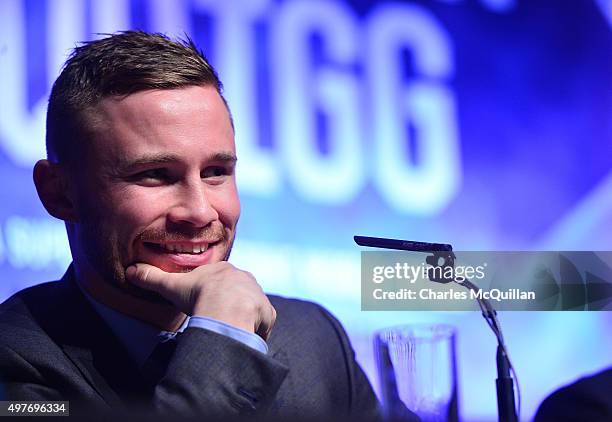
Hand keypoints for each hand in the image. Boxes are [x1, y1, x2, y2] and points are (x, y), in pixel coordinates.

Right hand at [125, 262, 275, 339]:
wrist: (226, 307)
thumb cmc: (199, 294)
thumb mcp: (170, 285)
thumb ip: (151, 278)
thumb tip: (130, 270)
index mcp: (223, 271)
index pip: (219, 281)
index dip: (211, 292)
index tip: (204, 304)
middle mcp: (244, 279)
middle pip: (237, 293)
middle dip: (228, 305)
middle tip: (216, 319)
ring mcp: (258, 295)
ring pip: (250, 307)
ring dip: (242, 318)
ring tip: (228, 331)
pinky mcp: (267, 312)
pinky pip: (262, 323)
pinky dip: (255, 332)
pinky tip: (243, 339)